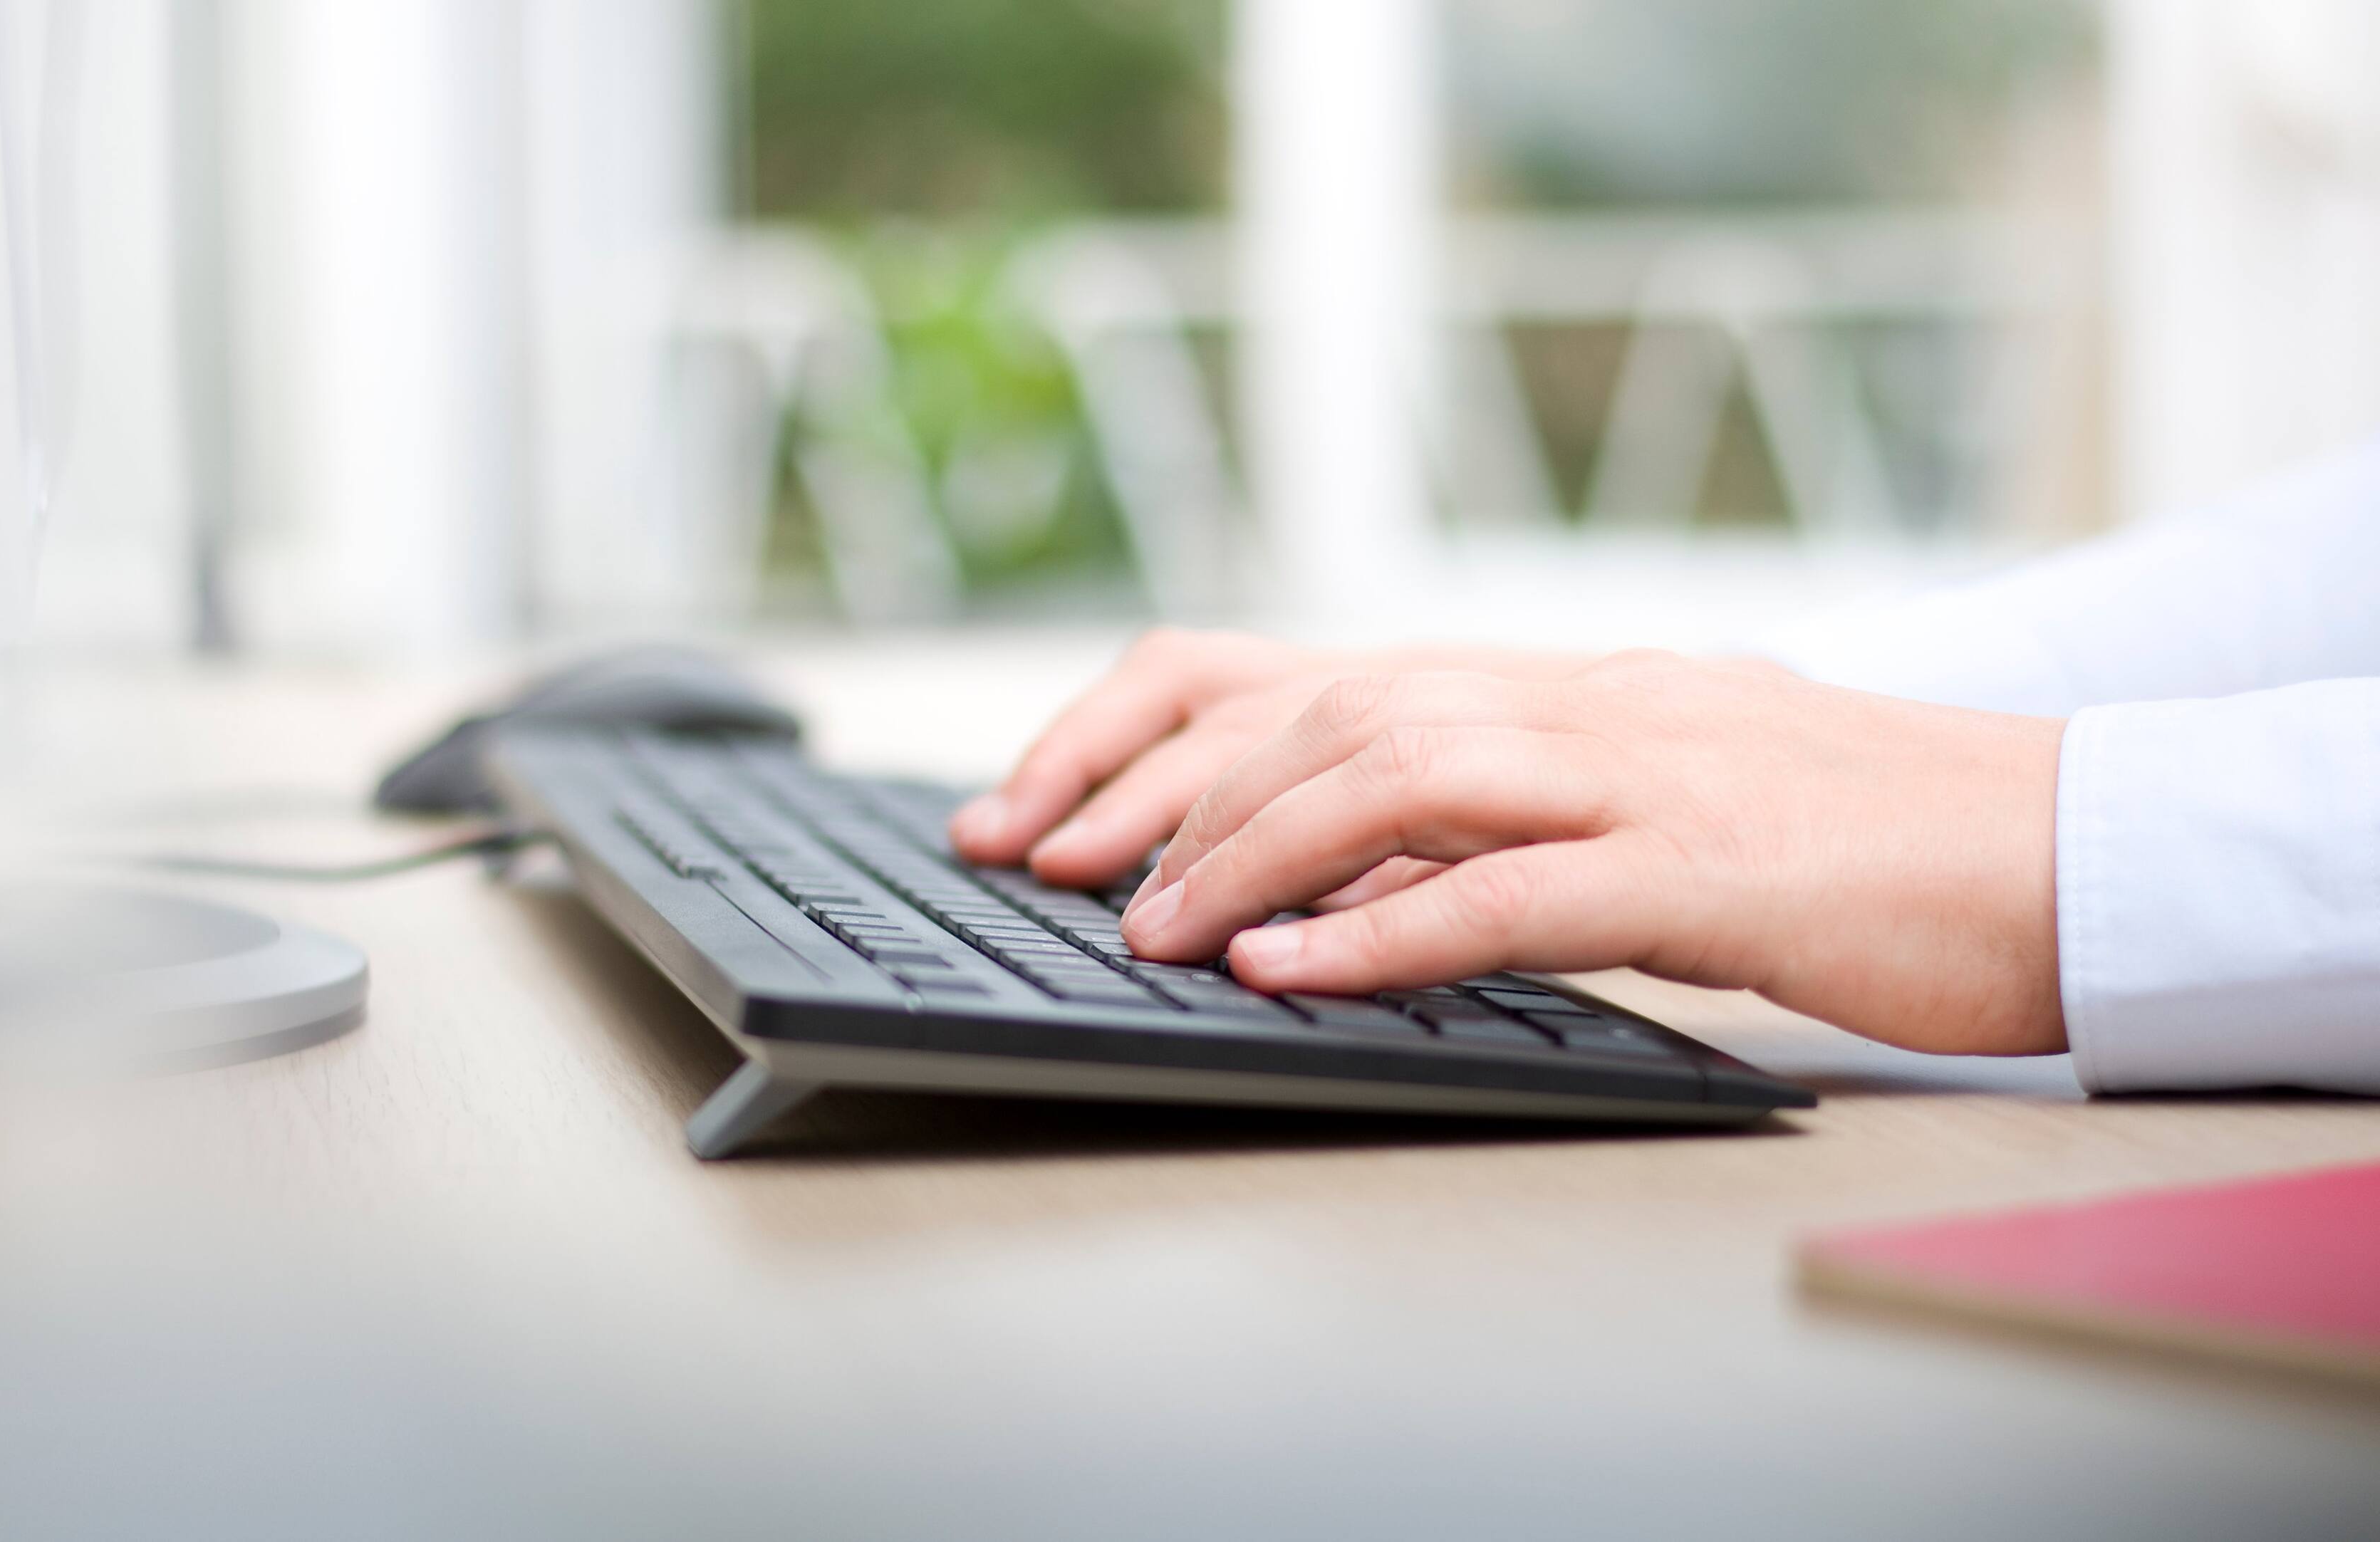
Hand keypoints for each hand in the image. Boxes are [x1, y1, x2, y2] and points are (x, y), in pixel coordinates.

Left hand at [1117, 653, 2068, 1056]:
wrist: (2057, 843)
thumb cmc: (1850, 844)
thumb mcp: (1648, 809)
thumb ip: (1509, 827)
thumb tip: (1348, 889)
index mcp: (1559, 689)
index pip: (1317, 676)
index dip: (1170, 739)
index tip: (1061, 812)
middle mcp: (1581, 703)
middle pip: (1328, 711)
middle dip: (1180, 798)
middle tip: (1076, 880)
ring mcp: (1645, 773)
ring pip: (1400, 773)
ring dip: (1254, 854)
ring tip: (1157, 930)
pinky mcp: (1710, 869)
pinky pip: (1513, 891)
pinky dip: (1385, 934)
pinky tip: (1291, 974)